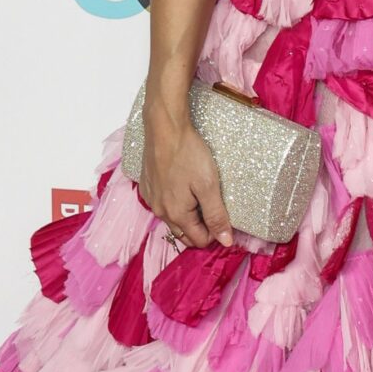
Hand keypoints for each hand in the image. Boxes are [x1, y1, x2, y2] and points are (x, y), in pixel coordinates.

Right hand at [141, 113, 233, 247]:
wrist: (165, 129)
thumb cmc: (188, 154)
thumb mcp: (209, 186)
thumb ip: (216, 216)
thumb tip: (226, 242)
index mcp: (176, 215)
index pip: (199, 240)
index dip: (215, 232)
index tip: (223, 215)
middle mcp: (160, 212)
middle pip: (184, 234)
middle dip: (200, 227)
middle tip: (213, 206)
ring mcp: (151, 199)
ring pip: (172, 219)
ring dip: (187, 215)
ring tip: (199, 194)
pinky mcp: (146, 186)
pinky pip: (162, 204)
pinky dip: (174, 202)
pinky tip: (182, 185)